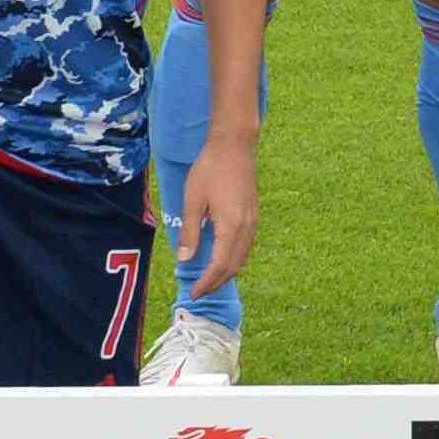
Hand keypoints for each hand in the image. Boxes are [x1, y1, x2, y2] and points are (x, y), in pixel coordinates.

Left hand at [179, 130, 260, 297]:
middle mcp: (246, 227)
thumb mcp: (192, 201)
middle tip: (199, 292)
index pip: (219, 265)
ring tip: (209, 279)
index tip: (194, 293)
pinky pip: (246, 246)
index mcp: (231, 226)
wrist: (234, 146)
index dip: (207, 282)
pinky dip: (234, 259)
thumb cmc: (209, 170)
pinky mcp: (253, 215)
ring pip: (242, 257)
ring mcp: (253, 221)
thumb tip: (185, 259)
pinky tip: (222, 258)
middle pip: (234, 266)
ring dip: (226, 272)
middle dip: (217, 282)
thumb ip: (190, 232)